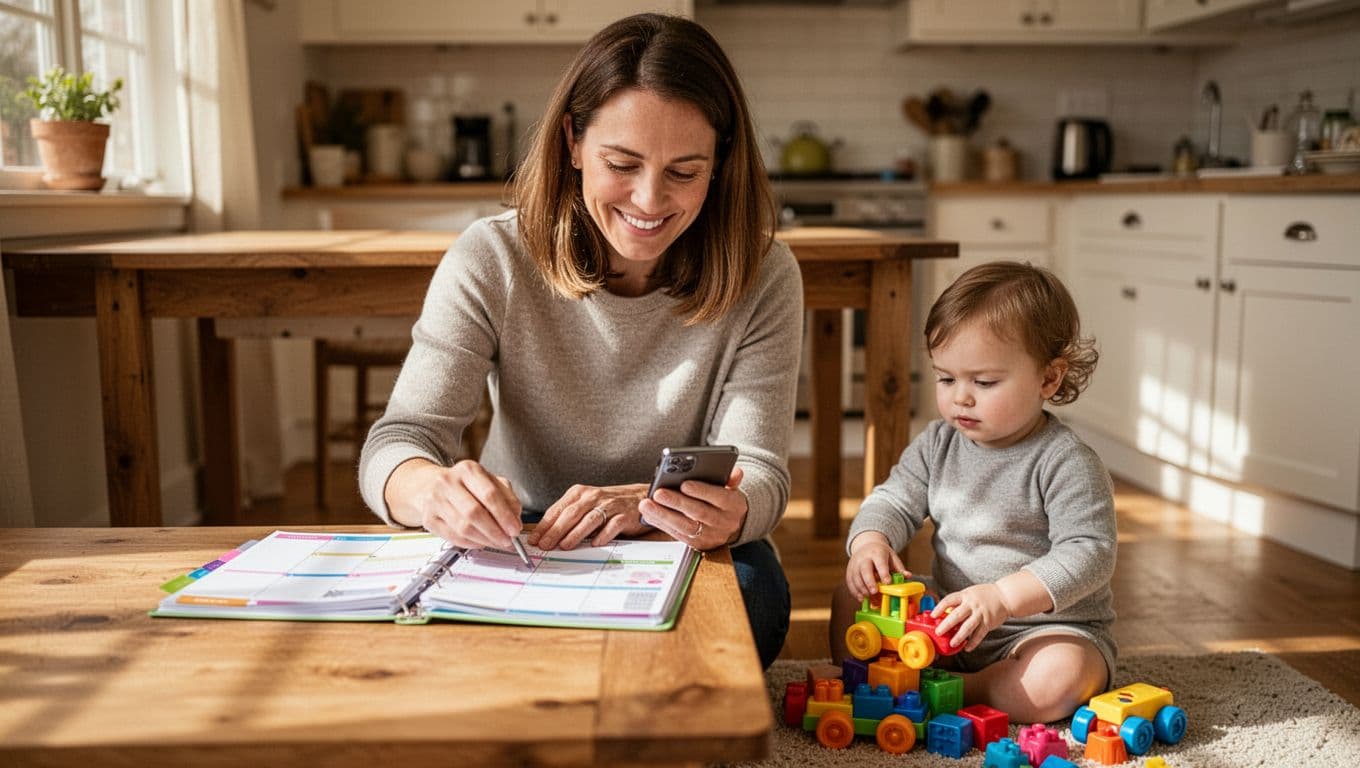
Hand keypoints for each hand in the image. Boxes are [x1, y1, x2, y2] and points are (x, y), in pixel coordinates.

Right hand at [385, 458, 522, 549]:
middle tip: (508, 540)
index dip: (504, 515)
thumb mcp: (489, 481)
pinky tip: (482, 542)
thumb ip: (507, 496)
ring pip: (463, 528)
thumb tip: (515, 517)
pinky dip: (471, 544)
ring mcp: (435, 501)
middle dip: (495, 531)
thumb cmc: (465, 485)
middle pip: (474, 513)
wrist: (429, 485)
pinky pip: (453, 537)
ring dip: (485, 540)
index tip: (515, 529)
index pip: (489, 494)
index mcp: (468, 469)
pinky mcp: (428, 519)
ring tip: (498, 543)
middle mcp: (448, 482)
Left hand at [529, 482, 651, 549]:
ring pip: (589, 519)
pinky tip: (595, 544)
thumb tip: (546, 536)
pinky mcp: (624, 515)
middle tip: (545, 545)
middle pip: (571, 514)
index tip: (534, 539)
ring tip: (565, 546)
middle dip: (556, 530)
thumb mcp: (585, 504)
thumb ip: (568, 517)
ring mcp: (609, 506)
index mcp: (579, 493)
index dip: (545, 525)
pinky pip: (612, 525)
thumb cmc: (608, 504)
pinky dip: (603, 535)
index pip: (558, 509)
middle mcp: (593, 497)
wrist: (639, 497)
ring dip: (575, 534)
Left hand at [639, 467, 747, 549]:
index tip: (684, 484)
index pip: (719, 497)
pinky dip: (662, 524)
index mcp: (734, 505)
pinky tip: (649, 515)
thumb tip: (737, 472)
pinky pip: (678, 535)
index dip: (701, 491)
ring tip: (646, 505)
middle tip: (658, 493)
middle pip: (699, 513)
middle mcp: (724, 523)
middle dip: (677, 503)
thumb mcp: (732, 488)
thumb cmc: (725, 500)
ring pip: (686, 527)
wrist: (733, 525)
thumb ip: (731, 479)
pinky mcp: (698, 545)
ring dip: (664, 516)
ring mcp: (711, 536)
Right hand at [845, 532, 906, 600]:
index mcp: (877, 552)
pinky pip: (850, 581)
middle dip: (869, 581)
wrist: (866, 544)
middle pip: (864, 569)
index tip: (887, 582)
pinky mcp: (849, 570)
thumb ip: (899, 567)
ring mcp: (855, 563)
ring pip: (855, 576)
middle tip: (874, 592)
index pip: (880, 562)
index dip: (883, 572)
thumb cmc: (881, 554)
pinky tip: (860, 598)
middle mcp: (864, 557)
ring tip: (867, 597)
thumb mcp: (892, 557)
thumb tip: (907, 576)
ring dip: (861, 588)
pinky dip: (854, 591)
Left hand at [932, 583, 1011, 651]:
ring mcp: (980, 614)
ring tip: (952, 643)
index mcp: (965, 595)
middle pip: (957, 615)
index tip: (932, 615)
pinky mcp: (988, 623)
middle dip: (946, 625)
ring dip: (959, 637)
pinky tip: (967, 648)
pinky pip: (979, 634)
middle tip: (938, 632)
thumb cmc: (985, 594)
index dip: (940, 608)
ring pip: (968, 627)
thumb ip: (959, 602)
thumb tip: (944, 612)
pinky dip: (973, 642)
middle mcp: (972, 604)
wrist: (1005, 596)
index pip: (949, 600)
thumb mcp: (969, 593)